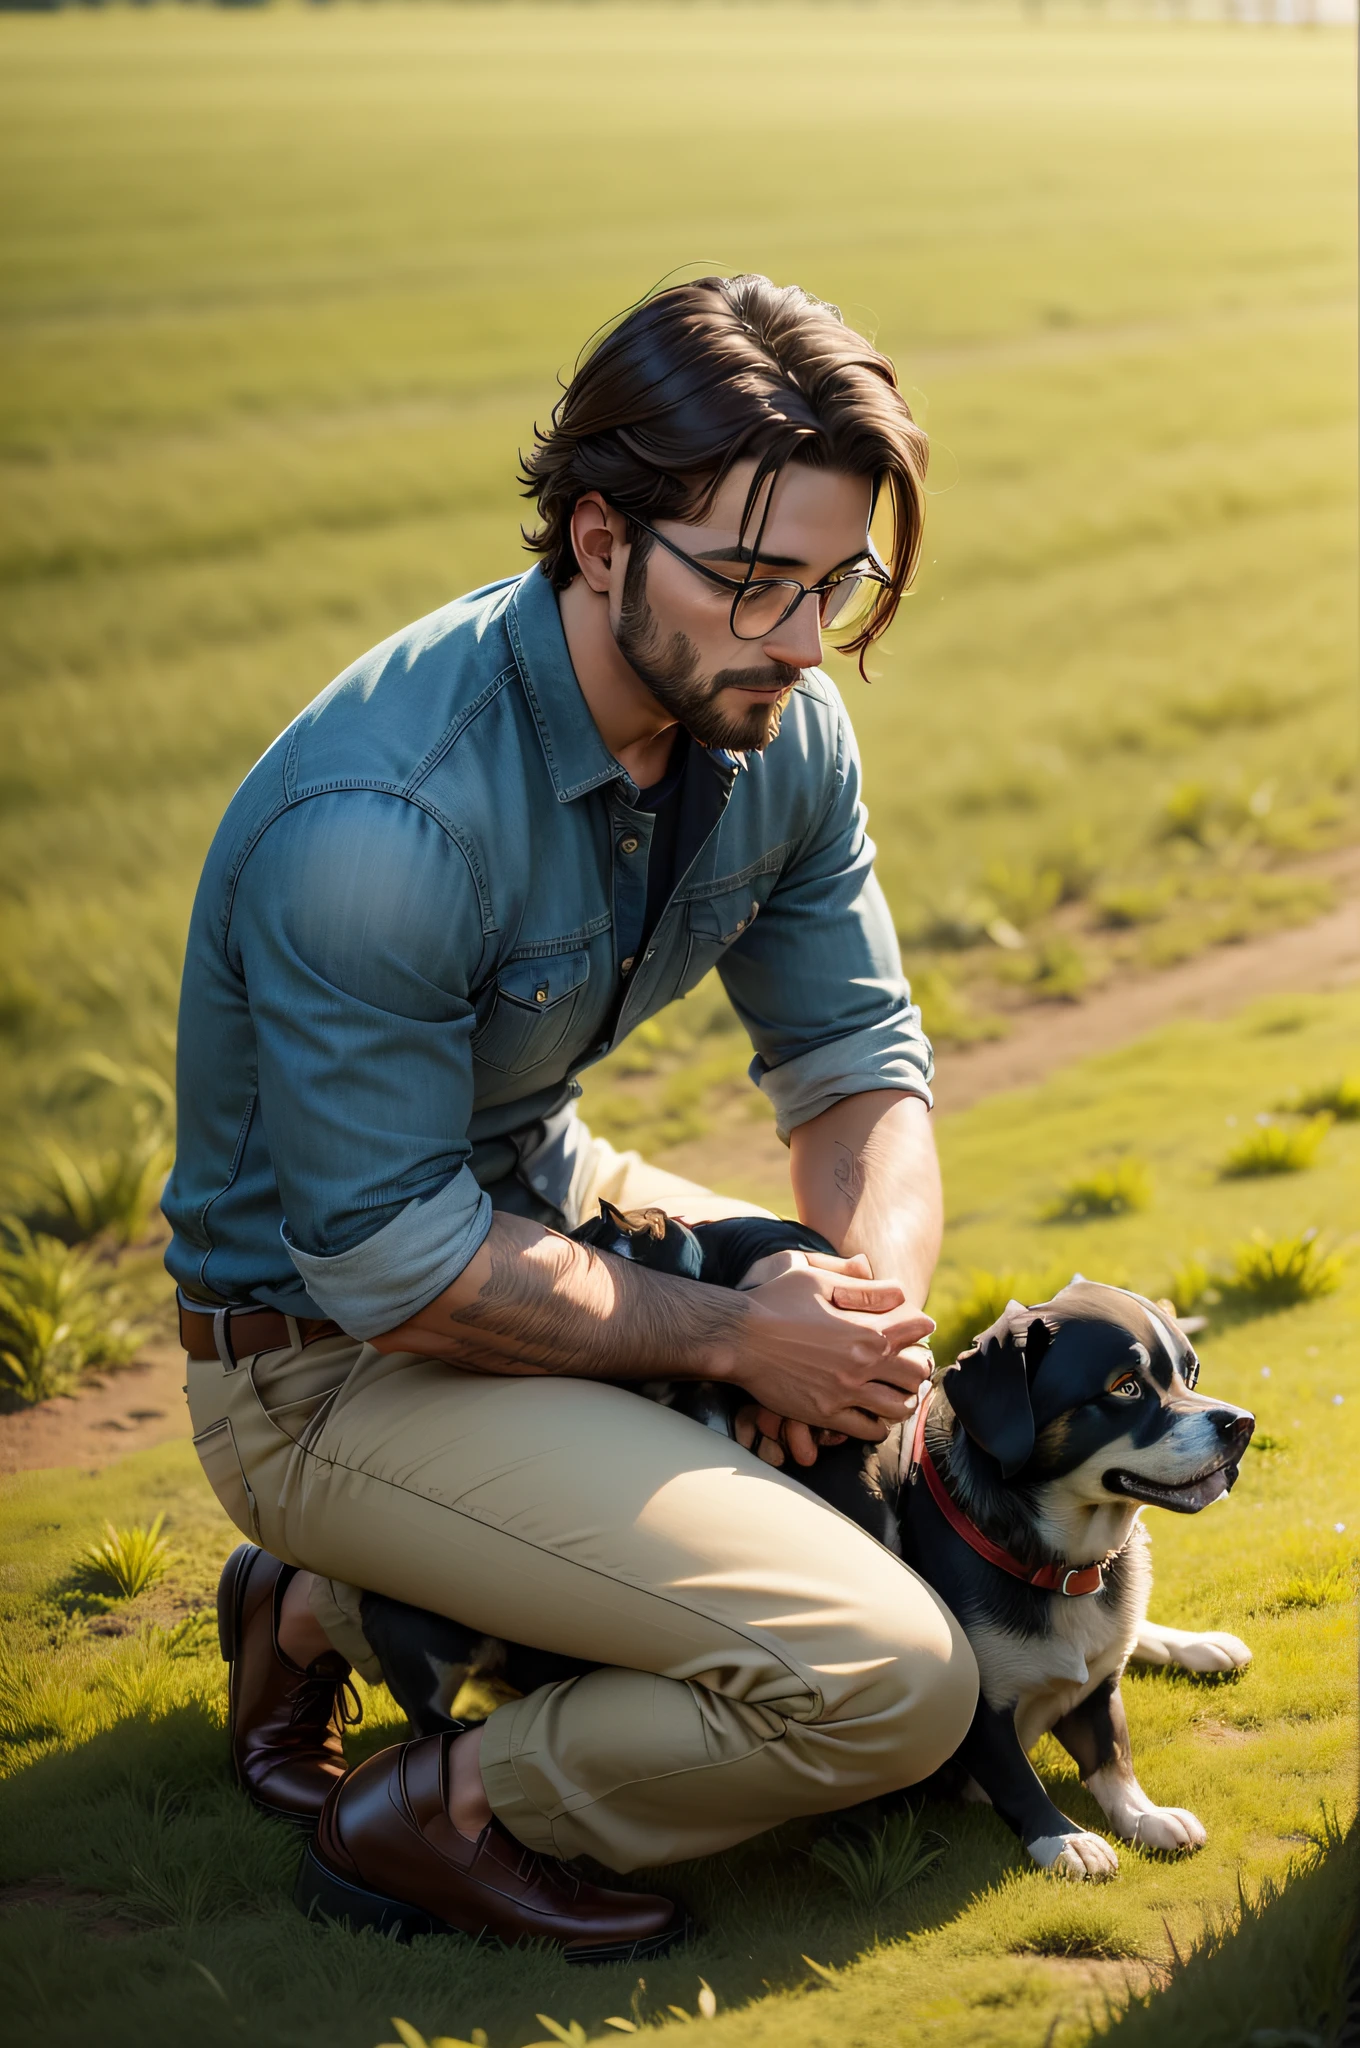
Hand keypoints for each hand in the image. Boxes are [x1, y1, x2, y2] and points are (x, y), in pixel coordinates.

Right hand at [716, 1251, 934, 1448]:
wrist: (739, 1338)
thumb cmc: (776, 1300)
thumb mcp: (819, 1278)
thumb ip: (860, 1283)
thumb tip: (893, 1285)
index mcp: (867, 1328)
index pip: (920, 1328)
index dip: (920, 1325)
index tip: (915, 1327)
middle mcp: (863, 1363)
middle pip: (917, 1372)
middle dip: (917, 1366)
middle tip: (908, 1364)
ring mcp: (845, 1392)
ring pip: (899, 1407)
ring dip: (902, 1399)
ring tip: (894, 1393)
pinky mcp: (826, 1413)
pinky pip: (868, 1430)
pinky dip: (878, 1425)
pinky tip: (872, 1416)